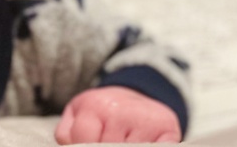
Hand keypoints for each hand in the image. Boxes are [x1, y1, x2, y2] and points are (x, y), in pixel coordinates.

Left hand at [54, 86, 180, 143]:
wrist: (137, 95)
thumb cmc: (103, 110)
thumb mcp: (78, 113)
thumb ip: (67, 133)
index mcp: (94, 105)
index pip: (84, 140)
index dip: (85, 146)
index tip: (90, 144)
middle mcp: (121, 111)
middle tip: (109, 140)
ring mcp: (146, 122)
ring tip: (123, 140)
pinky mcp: (169, 132)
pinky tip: (142, 143)